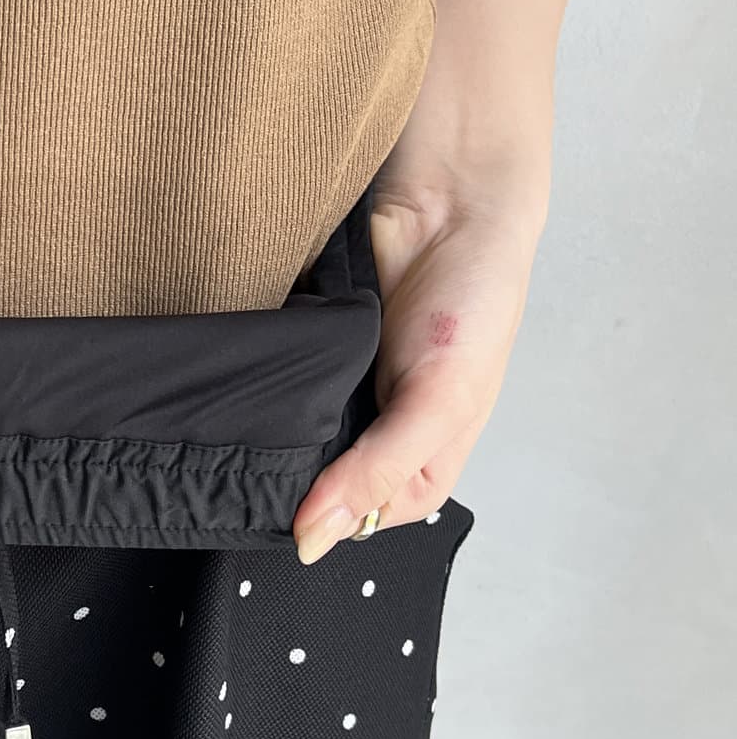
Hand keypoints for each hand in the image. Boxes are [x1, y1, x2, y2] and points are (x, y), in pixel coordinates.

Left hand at [291, 187, 542, 563]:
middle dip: (293, 475)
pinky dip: (269, 384)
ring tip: (266, 411)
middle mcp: (380, 445)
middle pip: (315, 489)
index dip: (321, 515)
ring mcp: (344, 404)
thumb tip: (316, 538)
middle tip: (270, 451)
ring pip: (290, 443)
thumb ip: (378, 473)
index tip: (291, 496)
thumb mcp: (438, 402)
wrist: (447, 200)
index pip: (354, 523)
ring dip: (276, 429)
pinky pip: (278, 391)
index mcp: (421, 472)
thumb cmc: (475, 300)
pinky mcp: (316, 365)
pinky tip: (263, 378)